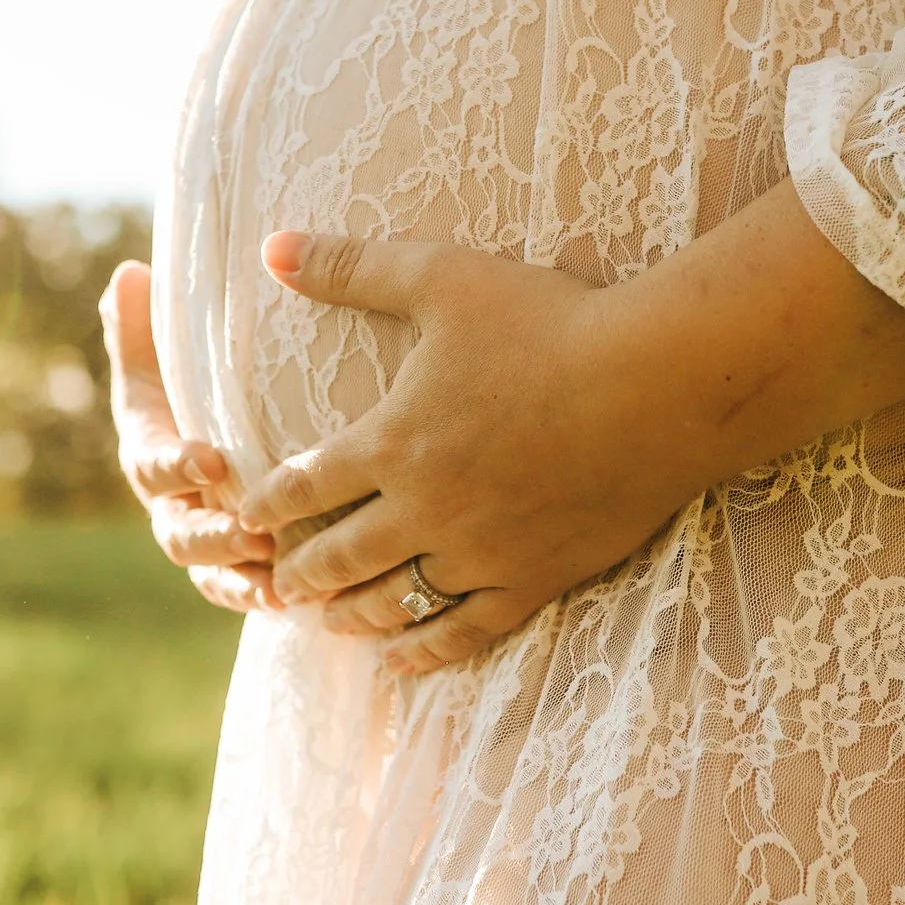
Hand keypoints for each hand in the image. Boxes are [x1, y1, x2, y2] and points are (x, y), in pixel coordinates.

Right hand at [100, 260, 279, 613]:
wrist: (235, 426)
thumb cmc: (198, 383)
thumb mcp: (168, 355)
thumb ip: (145, 323)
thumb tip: (132, 273)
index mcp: (151, 453)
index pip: (152, 465)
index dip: (176, 465)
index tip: (209, 459)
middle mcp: (174, 505)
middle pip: (180, 533)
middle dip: (213, 536)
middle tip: (251, 533)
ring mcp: (207, 542)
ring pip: (213, 574)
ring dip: (243, 578)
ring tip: (279, 580)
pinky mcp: (243, 567)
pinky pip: (247, 593)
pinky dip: (266, 599)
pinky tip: (299, 601)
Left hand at [237, 233, 703, 676]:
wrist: (658, 385)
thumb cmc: (552, 322)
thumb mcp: (443, 277)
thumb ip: (351, 267)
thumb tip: (271, 246)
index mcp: (394, 441)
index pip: (304, 484)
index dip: (267, 503)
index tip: (245, 514)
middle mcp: (426, 509)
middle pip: (339, 556)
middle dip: (299, 572)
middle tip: (277, 582)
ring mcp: (481, 553)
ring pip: (394, 603)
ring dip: (351, 615)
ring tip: (329, 620)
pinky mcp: (535, 579)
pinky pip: (466, 630)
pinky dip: (425, 650)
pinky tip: (402, 659)